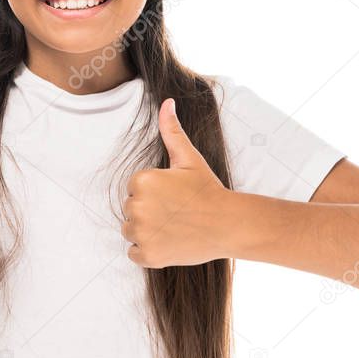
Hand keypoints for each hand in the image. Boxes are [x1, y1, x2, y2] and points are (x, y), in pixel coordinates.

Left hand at [121, 98, 233, 267]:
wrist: (228, 224)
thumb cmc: (207, 190)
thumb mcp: (188, 158)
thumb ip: (171, 130)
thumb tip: (167, 101)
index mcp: (141, 181)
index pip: (134, 188)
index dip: (155, 192)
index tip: (174, 195)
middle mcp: (136, 206)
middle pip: (131, 209)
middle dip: (149, 211)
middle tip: (176, 212)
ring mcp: (141, 233)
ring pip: (130, 230)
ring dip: (146, 231)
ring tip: (172, 226)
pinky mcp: (148, 255)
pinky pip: (134, 253)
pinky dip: (148, 251)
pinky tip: (168, 242)